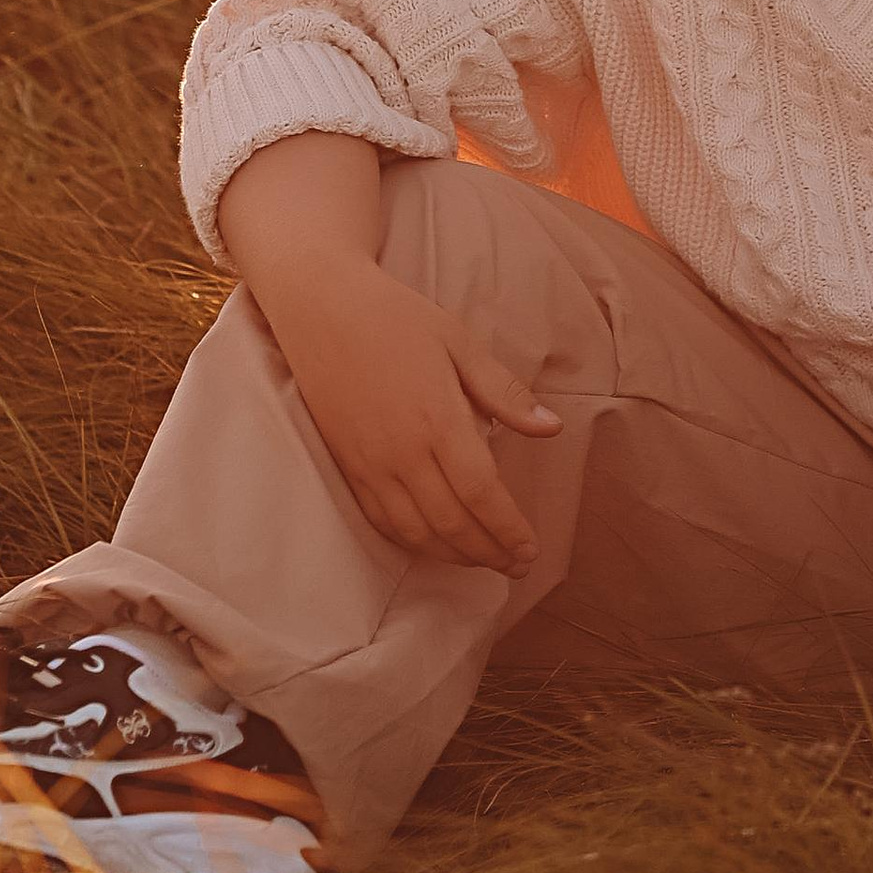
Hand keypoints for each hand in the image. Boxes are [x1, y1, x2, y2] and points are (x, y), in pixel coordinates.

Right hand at [257, 247, 561, 573]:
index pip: (481, 495)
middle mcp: (402, 452)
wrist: (319, 306)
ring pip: (415, 532)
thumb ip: (505, 392)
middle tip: (517, 565)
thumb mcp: (460, 342)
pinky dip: (412, 542)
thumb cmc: (395, 317)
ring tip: (483, 561)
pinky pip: (381, 521)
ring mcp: (369, 464)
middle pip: (451, 524)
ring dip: (453, 555)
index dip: (509, 531)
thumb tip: (554, 428)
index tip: (531, 550)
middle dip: (489, 553)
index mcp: (438, 420)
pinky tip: (434, 544)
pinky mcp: (347, 467)